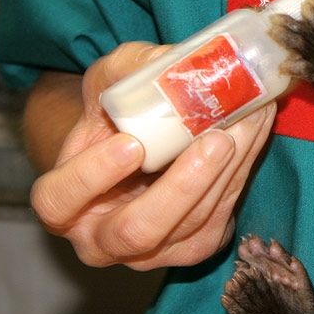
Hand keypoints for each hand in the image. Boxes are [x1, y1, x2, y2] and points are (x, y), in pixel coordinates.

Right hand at [28, 42, 275, 269]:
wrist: (149, 139)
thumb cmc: (119, 113)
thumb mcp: (111, 81)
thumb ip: (129, 70)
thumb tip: (171, 63)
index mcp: (63, 203)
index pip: (59, 200)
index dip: (91, 176)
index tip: (131, 143)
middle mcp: (102, 240)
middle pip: (138, 230)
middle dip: (182, 186)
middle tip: (216, 140)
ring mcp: (152, 251)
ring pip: (191, 224)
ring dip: (228, 171)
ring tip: (249, 122)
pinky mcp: (195, 245)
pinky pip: (220, 216)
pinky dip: (242, 170)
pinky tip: (255, 130)